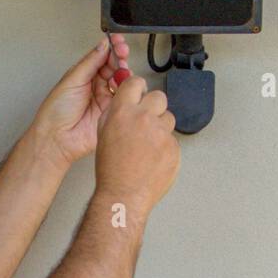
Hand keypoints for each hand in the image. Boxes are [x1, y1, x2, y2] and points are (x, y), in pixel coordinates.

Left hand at [28, 34, 132, 169]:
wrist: (57, 138)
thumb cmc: (56, 111)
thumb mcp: (72, 79)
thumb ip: (90, 62)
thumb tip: (103, 45)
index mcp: (83, 75)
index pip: (101, 57)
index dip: (110, 48)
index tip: (117, 41)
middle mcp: (94, 85)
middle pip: (113, 66)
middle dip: (119, 57)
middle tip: (122, 53)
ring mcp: (104, 98)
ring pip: (121, 80)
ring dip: (124, 71)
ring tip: (121, 69)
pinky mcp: (111, 111)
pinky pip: (124, 97)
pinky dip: (127, 88)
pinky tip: (124, 83)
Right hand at [93, 74, 179, 215]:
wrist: (124, 194)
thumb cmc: (111, 170)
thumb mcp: (103, 134)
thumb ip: (115, 113)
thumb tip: (125, 102)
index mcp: (123, 112)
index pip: (135, 83)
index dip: (138, 88)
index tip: (139, 93)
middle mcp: (144, 118)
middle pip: (159, 97)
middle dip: (154, 107)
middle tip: (147, 121)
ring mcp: (162, 133)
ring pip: (168, 119)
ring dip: (160, 128)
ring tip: (148, 146)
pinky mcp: (174, 148)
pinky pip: (172, 140)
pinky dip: (165, 148)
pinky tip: (153, 159)